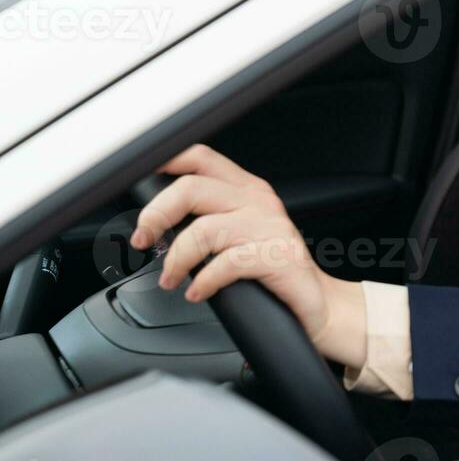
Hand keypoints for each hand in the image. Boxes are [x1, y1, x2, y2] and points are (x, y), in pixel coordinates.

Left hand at [129, 144, 366, 368]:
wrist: (318, 302)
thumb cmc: (273, 270)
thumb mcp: (242, 232)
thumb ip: (209, 216)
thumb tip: (156, 221)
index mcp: (247, 189)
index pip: (201, 159)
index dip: (166, 162)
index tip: (139, 177)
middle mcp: (258, 202)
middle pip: (192, 188)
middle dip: (156, 216)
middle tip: (143, 240)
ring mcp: (270, 228)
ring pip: (203, 230)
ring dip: (176, 260)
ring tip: (170, 279)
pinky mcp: (277, 257)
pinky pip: (224, 265)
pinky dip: (202, 282)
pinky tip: (198, 293)